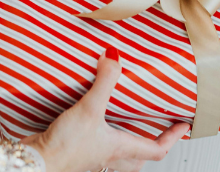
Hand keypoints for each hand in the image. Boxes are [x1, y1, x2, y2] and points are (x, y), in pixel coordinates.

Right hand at [19, 49, 188, 171]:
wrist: (37, 164)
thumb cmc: (65, 148)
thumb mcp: (89, 110)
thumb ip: (104, 83)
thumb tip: (113, 58)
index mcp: (120, 149)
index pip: (157, 148)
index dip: (172, 136)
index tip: (183, 125)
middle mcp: (109, 157)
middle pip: (139, 159)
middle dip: (151, 145)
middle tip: (157, 130)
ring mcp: (93, 157)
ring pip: (119, 158)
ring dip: (127, 145)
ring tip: (126, 126)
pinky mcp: (76, 154)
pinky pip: (97, 150)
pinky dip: (100, 139)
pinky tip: (90, 125)